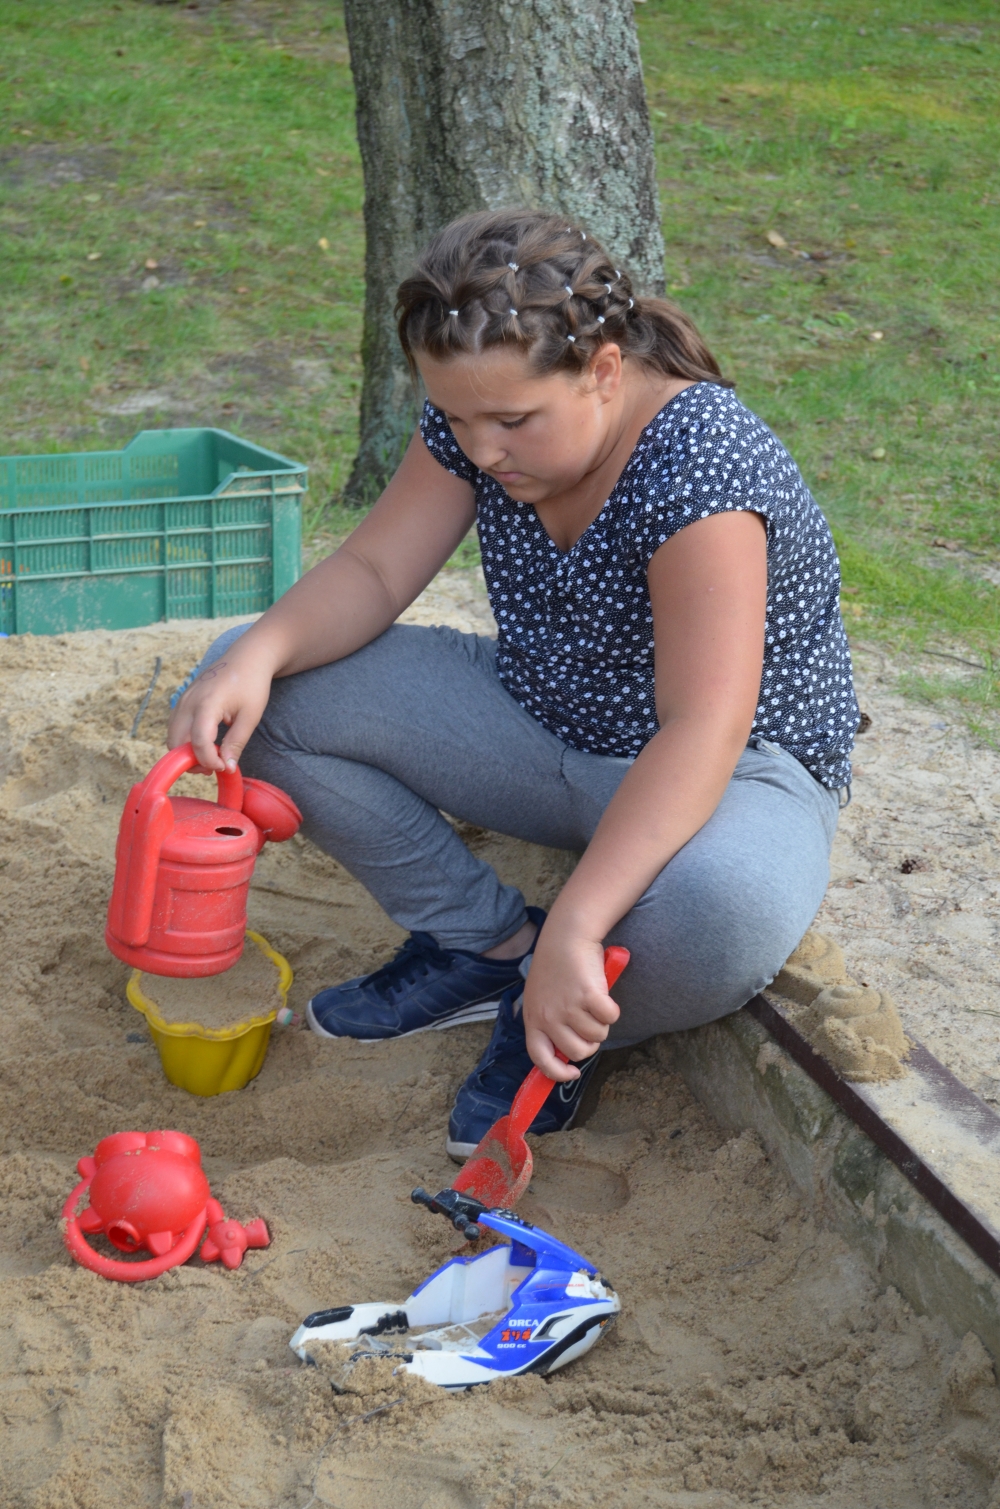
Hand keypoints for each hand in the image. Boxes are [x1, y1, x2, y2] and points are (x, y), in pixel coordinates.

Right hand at [166, 643, 273, 772]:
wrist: (248, 657)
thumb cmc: (252, 684)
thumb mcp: (250, 716)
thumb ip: (236, 743)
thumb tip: (226, 767)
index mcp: (207, 704)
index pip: (197, 743)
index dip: (209, 761)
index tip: (224, 766)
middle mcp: (188, 702)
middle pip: (176, 743)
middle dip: (192, 761)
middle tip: (215, 764)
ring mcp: (183, 700)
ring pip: (172, 737)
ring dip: (186, 752)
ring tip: (212, 755)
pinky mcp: (183, 700)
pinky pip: (175, 727)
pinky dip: (185, 740)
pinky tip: (206, 742)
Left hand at [521, 928, 619, 1081]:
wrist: (566, 936)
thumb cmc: (555, 965)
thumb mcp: (540, 997)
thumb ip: (547, 1021)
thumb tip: (564, 1052)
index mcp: (533, 1018)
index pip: (540, 1058)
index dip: (556, 1073)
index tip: (572, 1073)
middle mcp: (549, 1017)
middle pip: (578, 1051)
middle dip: (590, 1041)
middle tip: (590, 1022)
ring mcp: (568, 1007)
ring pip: (597, 1035)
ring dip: (601, 1022)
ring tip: (592, 1001)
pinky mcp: (589, 996)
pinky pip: (610, 1017)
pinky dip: (612, 1009)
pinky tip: (603, 994)